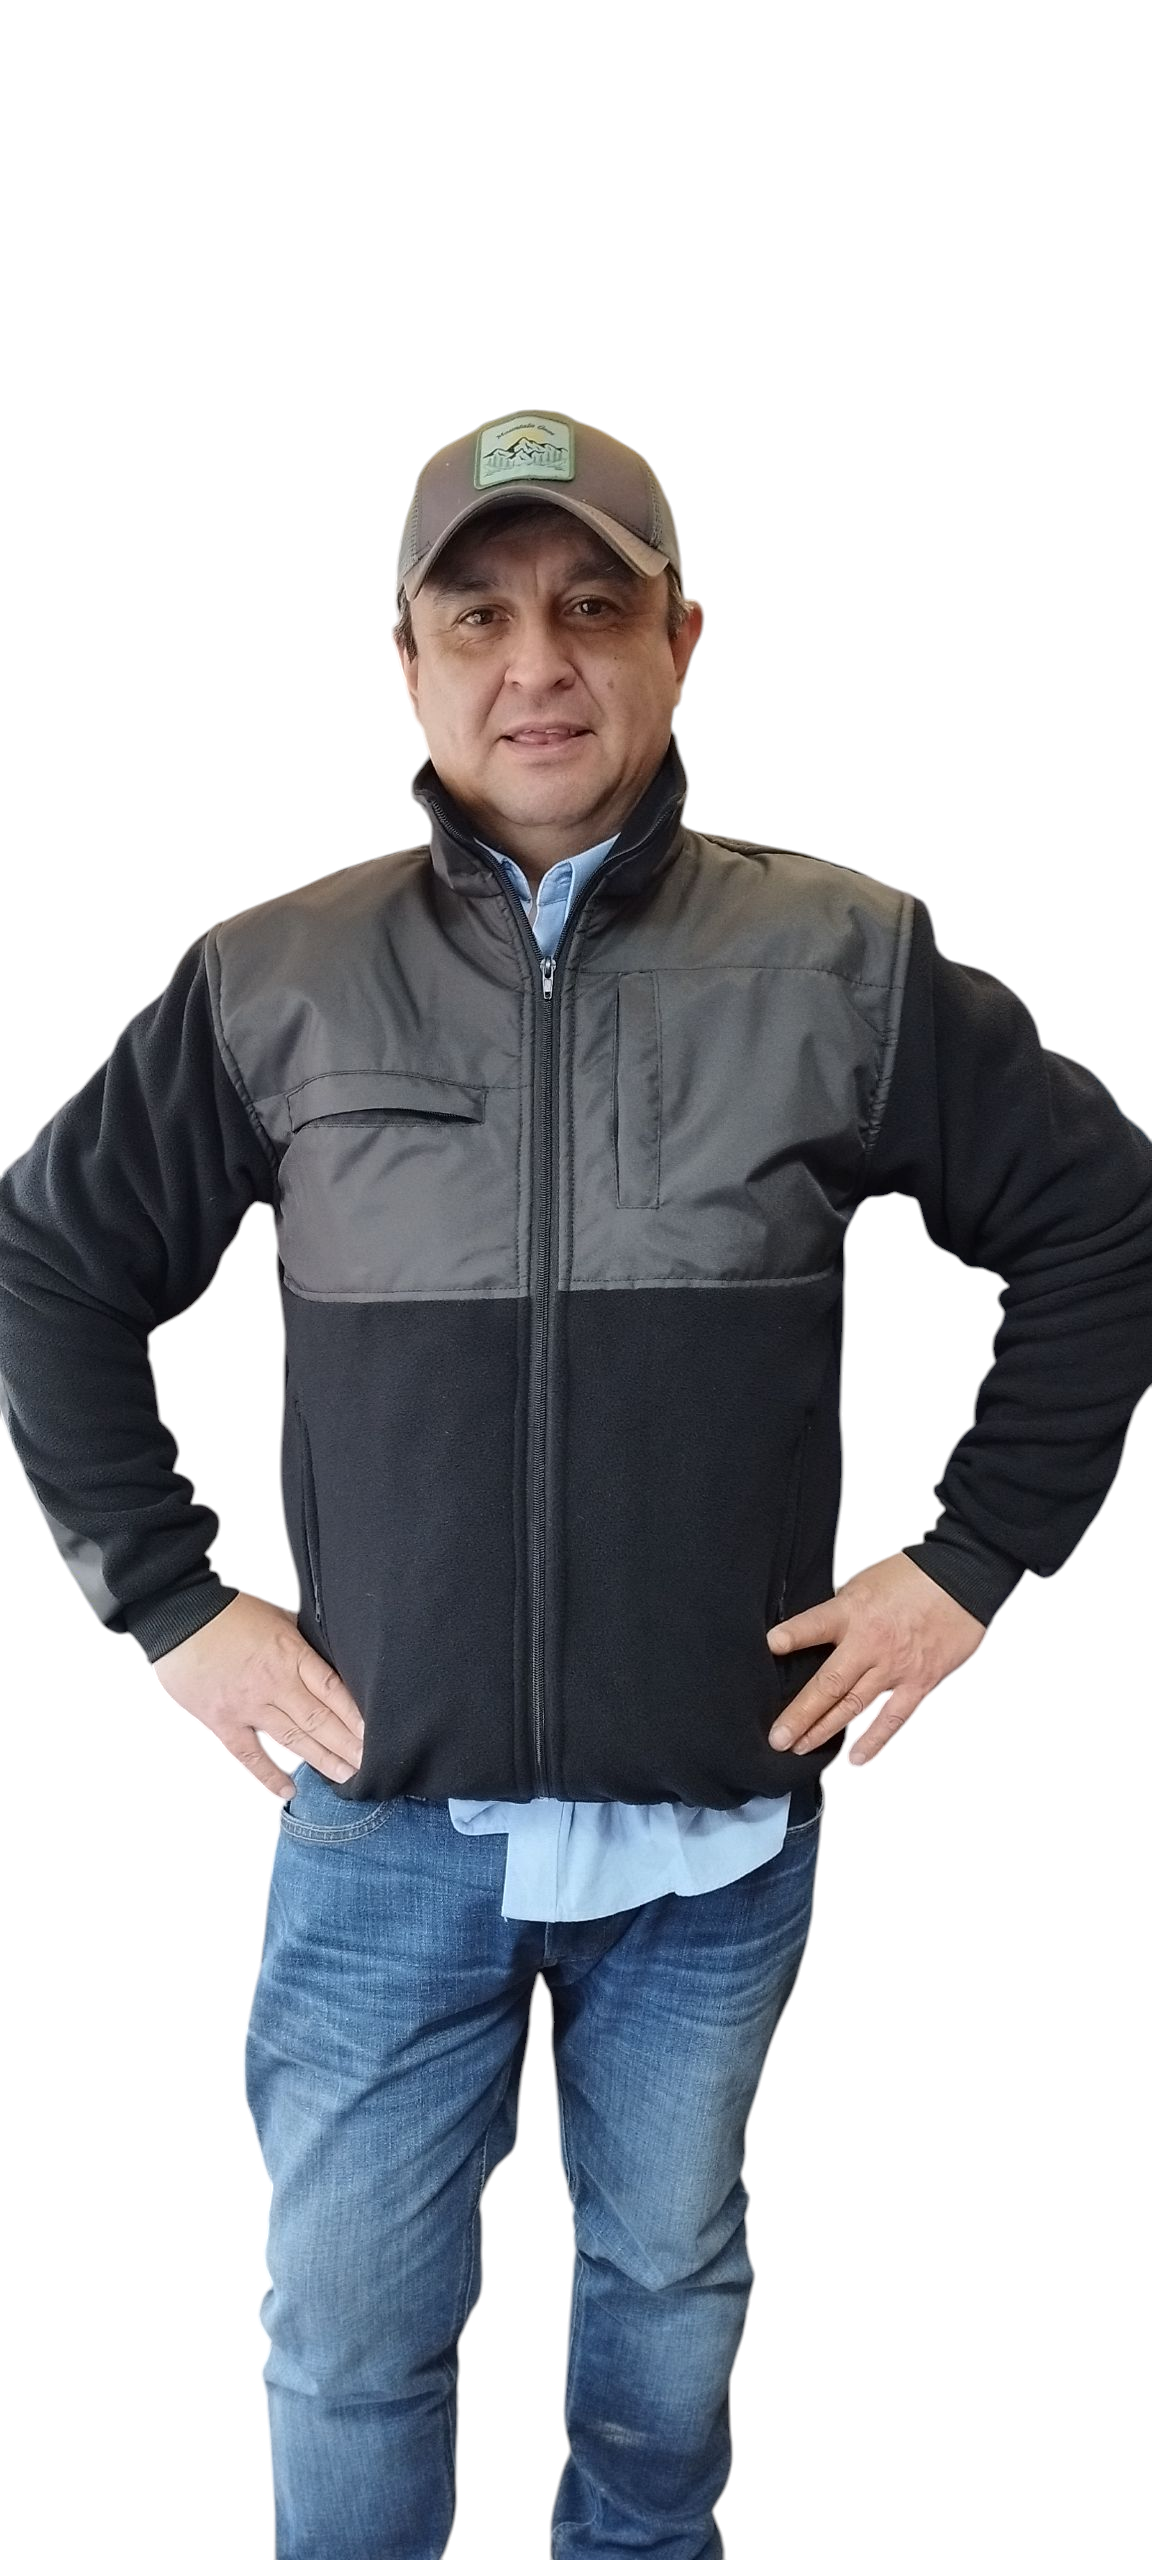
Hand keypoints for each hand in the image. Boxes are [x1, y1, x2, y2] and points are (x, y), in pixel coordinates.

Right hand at [152, 1591, 364, 1799]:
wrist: (178, 1616)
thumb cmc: (228, 1613)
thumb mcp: (277, 1617)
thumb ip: (303, 1641)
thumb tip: (333, 1656)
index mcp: (290, 1653)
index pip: (332, 1690)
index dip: (355, 1715)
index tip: (376, 1734)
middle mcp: (273, 1682)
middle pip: (319, 1719)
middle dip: (347, 1744)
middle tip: (371, 1764)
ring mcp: (248, 1705)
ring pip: (292, 1738)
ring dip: (322, 1759)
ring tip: (346, 1776)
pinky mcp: (222, 1721)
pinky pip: (249, 1754)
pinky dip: (268, 1775)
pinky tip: (289, 1790)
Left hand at [765, 1552, 985, 1765]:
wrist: (963, 1579)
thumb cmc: (913, 1577)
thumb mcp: (865, 1583)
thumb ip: (840, 1612)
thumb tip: (817, 1633)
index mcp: (853, 1612)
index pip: (815, 1625)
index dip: (792, 1636)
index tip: (769, 1647)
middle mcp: (870, 1643)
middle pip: (829, 1684)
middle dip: (799, 1714)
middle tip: (777, 1737)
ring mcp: (894, 1667)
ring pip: (853, 1705)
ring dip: (824, 1729)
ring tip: (799, 1747)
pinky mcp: (919, 1681)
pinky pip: (894, 1717)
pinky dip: (875, 1739)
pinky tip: (856, 1757)